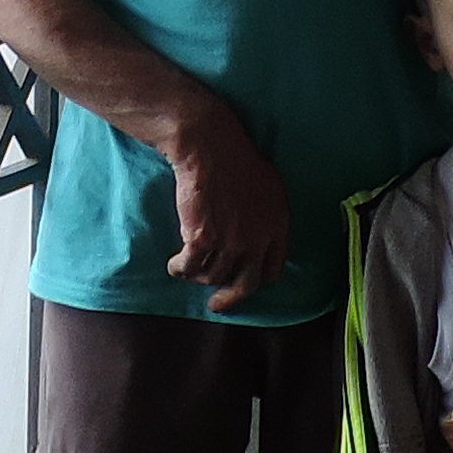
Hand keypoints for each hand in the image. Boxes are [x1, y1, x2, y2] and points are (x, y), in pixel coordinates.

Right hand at [156, 99, 290, 309]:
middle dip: (230, 298)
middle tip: (217, 304)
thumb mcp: (270, 188)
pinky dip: (179, 269)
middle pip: (246, 285)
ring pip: (213, 276)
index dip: (256, 279)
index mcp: (277, 226)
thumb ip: (267, 218)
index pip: (273, 269)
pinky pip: (189, 267)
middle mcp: (257, 239)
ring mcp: (230, 242)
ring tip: (187, 269)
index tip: (243, 282)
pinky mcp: (202, 240)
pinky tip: (174, 266)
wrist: (211, 148)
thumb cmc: (238, 159)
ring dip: (198, 276)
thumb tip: (260, 238)